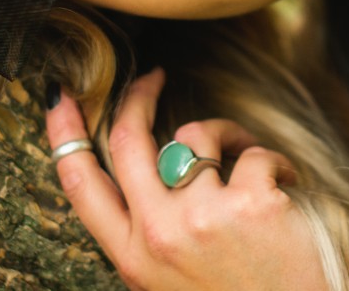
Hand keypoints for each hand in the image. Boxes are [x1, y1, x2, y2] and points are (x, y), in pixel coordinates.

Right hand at [45, 68, 328, 290]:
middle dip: (138, 97)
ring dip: (225, 134)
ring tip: (248, 159)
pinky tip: (288, 185)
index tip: (60, 97)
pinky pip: (254, 152)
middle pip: (129, 140)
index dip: (64, 133)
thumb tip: (151, 168)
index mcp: (134, 258)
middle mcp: (159, 236)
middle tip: (154, 77)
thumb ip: (151, 234)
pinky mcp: (252, 203)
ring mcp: (203, 218)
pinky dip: (275, 161)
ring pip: (196, 135)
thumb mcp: (172, 280)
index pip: (80, 185)